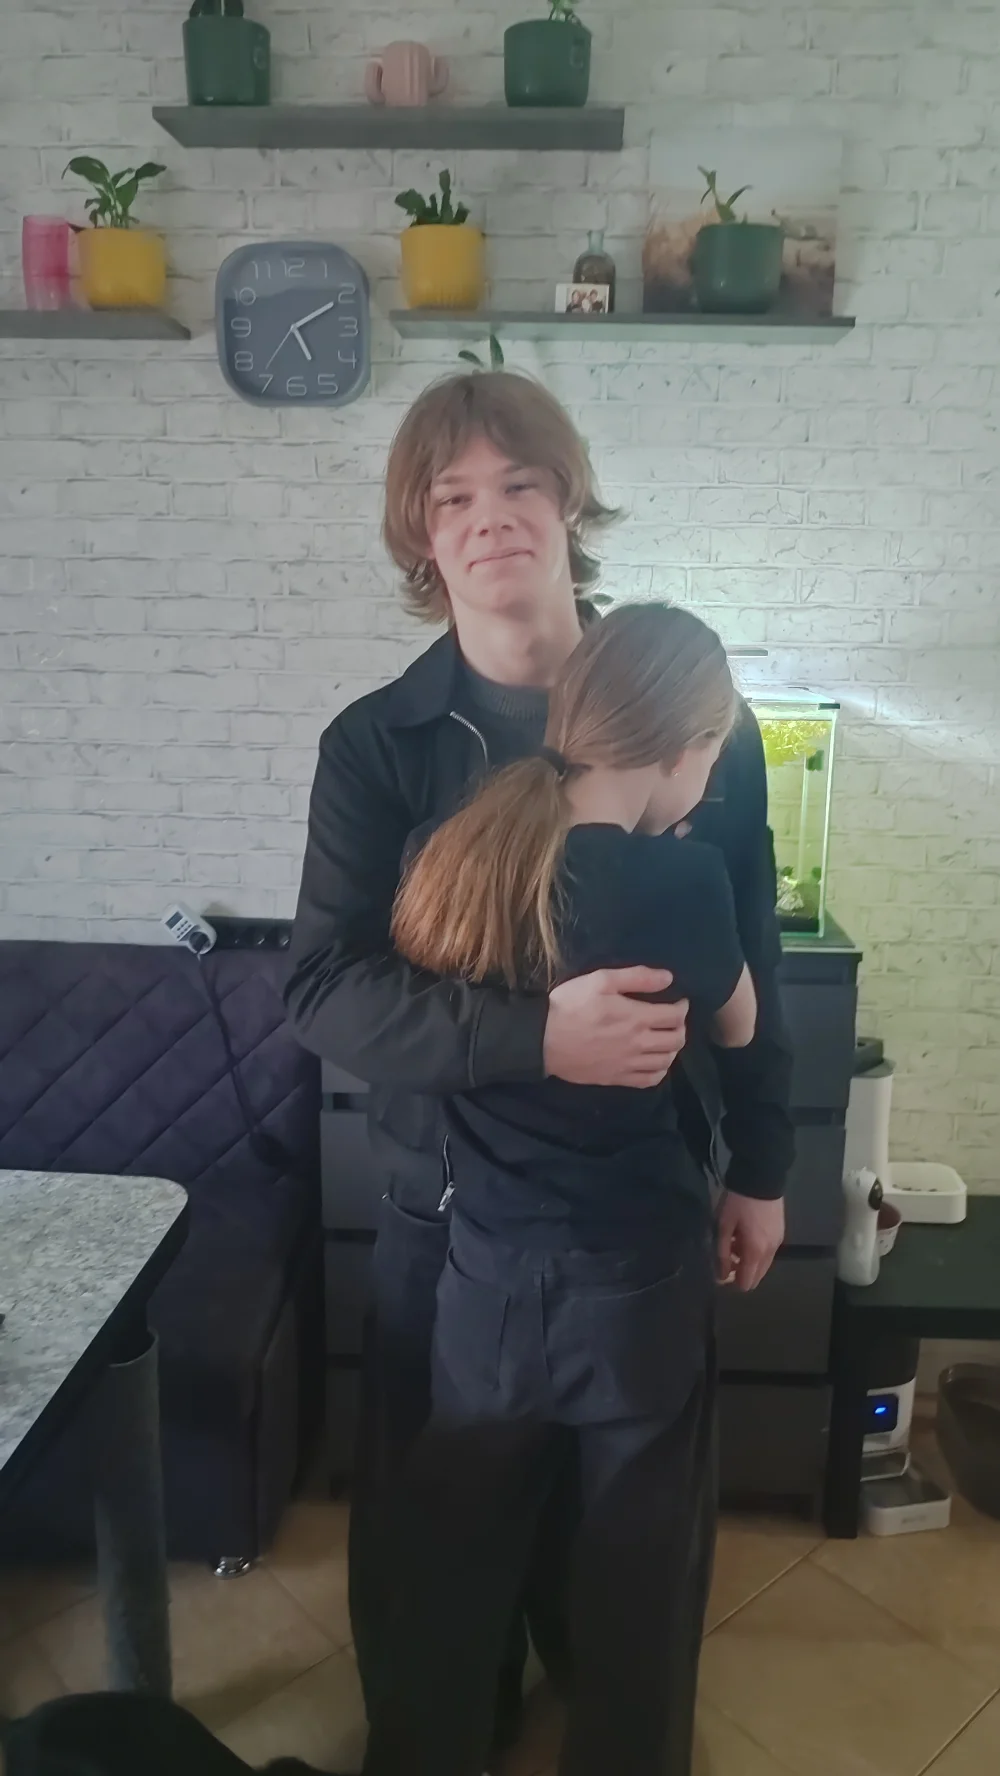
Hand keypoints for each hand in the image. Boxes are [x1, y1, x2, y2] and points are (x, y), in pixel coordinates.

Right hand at [544, 967, 686, 1088]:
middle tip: (673, 1019)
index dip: (682, 1007)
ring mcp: (629, 1064)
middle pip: (676, 1040)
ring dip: (673, 1049)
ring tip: (666, 1038)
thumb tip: (668, 978)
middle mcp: (639, 1044)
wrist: (543, 1040)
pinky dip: (660, 1071)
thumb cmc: (570, 1006)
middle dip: (681, 1027)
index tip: (678, 1002)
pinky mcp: (617, 1078)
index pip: (675, 1016)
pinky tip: (655, 1062)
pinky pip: (650, 1080)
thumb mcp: (600, 980)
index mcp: (637, 1018)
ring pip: (666, 1061)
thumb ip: (636, 977)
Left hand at [715, 1190, 784, 1290]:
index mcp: (756, 1252)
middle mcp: (770, 1252)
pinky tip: (746, 1237)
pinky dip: (756, 1253)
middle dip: (740, 1273)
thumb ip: (722, 1253)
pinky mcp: (781, 1234)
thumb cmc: (738, 1203)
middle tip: (726, 1257)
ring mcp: (778, 1243)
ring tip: (734, 1243)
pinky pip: (768, 1253)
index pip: (746, 1283)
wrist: (761, 1179)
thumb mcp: (724, 1226)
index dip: (732, 1282)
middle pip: (756, 1277)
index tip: (720, 1272)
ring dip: (748, 1262)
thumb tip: (721, 1276)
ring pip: (762, 1266)